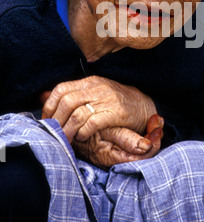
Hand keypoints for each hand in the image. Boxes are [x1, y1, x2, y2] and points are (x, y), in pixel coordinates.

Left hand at [41, 76, 162, 165]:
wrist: (144, 105)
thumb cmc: (116, 101)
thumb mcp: (94, 92)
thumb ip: (71, 94)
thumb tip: (42, 97)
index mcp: (89, 82)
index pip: (61, 89)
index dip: (49, 106)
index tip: (46, 120)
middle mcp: (96, 88)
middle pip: (66, 101)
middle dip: (56, 120)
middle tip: (53, 133)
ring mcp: (106, 99)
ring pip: (77, 114)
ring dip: (67, 130)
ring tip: (65, 139)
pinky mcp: (115, 112)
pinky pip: (92, 123)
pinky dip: (83, 132)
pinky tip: (82, 137)